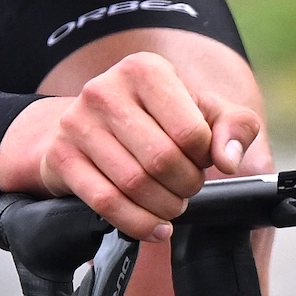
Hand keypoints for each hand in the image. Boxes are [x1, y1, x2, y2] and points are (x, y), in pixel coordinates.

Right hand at [0, 52, 265, 238]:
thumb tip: (229, 160)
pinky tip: (153, 226)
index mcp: (145, 70)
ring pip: (134, 184)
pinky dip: (137, 223)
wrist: (86, 125)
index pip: (191, 131)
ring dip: (163, 207)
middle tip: (187, 190)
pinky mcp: (60, 156)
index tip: (200, 162)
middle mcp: (105, 89)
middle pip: (162, 160)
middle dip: (185, 187)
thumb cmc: (153, 118)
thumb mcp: (201, 110)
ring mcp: (77, 123)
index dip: (204, 159)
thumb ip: (234, 126)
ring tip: (171, 205)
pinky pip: (106, 202)